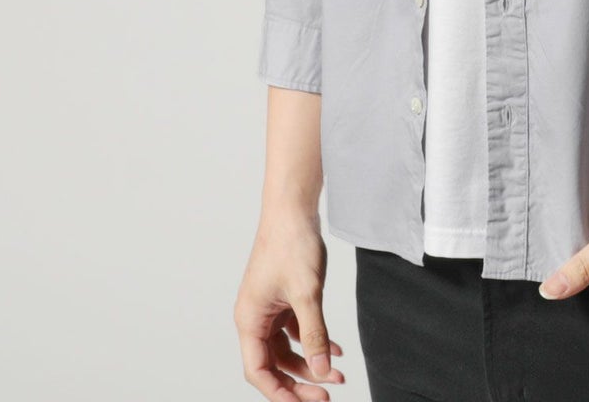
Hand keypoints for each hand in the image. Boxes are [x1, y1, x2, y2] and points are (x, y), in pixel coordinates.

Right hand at [235, 211, 344, 399]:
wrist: (294, 207)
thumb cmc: (292, 243)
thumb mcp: (307, 293)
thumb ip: (315, 334)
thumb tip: (323, 371)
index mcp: (250, 320)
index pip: (259, 371)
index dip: (280, 393)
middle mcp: (255, 317)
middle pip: (273, 364)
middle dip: (300, 382)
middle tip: (326, 396)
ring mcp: (269, 307)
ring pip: (286, 350)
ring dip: (310, 364)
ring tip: (338, 376)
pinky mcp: (283, 297)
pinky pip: (296, 330)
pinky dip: (314, 341)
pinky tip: (336, 351)